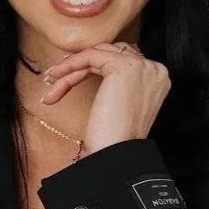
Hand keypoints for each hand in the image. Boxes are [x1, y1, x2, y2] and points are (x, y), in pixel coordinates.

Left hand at [40, 42, 170, 153]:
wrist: (114, 155)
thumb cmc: (114, 139)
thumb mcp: (120, 105)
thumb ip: (117, 84)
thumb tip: (92, 66)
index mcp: (157, 79)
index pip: (122, 60)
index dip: (94, 67)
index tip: (70, 79)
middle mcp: (154, 69)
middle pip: (110, 54)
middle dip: (81, 66)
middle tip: (56, 78)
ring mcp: (142, 66)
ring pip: (98, 54)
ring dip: (71, 68)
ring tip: (52, 82)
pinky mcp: (123, 67)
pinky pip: (90, 56)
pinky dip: (70, 65)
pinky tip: (55, 79)